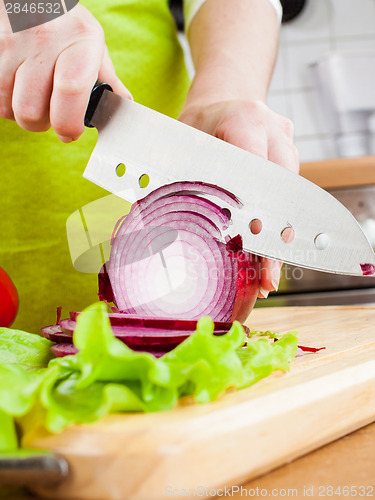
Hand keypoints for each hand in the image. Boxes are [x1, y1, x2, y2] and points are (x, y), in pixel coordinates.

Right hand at [0, 3, 130, 141]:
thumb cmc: (65, 23)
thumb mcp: (91, 41)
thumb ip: (106, 77)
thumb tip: (122, 104)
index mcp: (78, 42)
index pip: (71, 91)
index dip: (69, 124)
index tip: (70, 133)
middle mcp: (43, 41)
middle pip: (31, 112)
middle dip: (42, 123)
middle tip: (50, 113)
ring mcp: (11, 44)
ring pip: (8, 108)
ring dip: (20, 112)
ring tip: (32, 96)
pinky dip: (5, 99)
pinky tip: (17, 85)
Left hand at [179, 99, 299, 297]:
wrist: (225, 101)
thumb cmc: (197, 122)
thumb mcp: (180, 140)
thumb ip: (177, 175)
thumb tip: (151, 221)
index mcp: (244, 118)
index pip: (254, 168)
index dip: (254, 210)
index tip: (251, 243)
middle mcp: (274, 130)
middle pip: (281, 190)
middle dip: (274, 238)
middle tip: (266, 276)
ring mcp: (287, 143)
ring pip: (290, 198)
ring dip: (278, 238)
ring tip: (266, 274)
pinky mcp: (290, 157)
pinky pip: (288, 196)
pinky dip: (278, 227)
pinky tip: (267, 256)